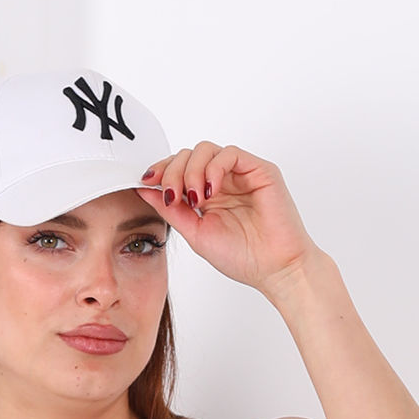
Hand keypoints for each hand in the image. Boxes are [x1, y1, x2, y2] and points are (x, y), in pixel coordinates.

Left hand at [135, 143, 317, 296]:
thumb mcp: (195, 233)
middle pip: (188, 155)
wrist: (274, 269)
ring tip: (194, 199)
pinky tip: (210, 191)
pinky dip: (213, 168)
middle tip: (173, 196)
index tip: (146, 181)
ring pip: (206, 150)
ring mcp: (240, 174)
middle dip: (173, 172)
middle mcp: (222, 181)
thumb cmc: (242, 257)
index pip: (179, 169)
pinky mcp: (258, 169)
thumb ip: (172, 210)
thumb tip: (145, 189)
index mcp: (206, 195)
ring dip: (192, 171)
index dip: (161, 170)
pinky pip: (229, 154)